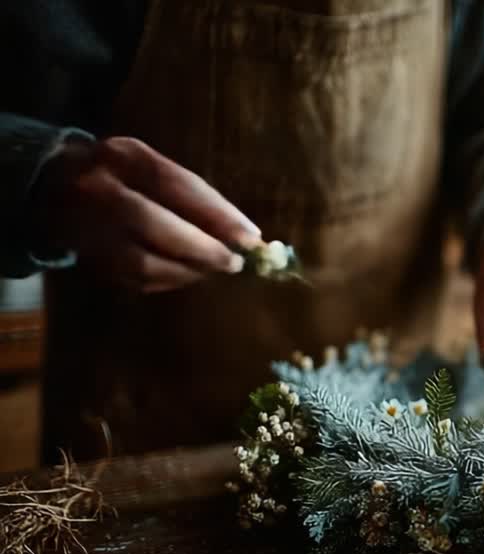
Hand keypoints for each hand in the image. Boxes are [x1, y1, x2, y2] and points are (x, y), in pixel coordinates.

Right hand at [31, 136, 261, 292]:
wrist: (47, 184)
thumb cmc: (121, 175)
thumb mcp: (151, 168)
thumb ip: (193, 195)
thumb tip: (246, 235)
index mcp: (124, 157)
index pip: (176, 184)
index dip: (217, 214)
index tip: (251, 237)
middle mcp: (98, 187)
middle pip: (153, 222)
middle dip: (200, 248)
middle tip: (232, 263)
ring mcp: (84, 224)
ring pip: (140, 259)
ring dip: (185, 271)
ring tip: (212, 271)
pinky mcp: (82, 255)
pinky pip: (130, 277)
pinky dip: (166, 281)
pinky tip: (185, 276)